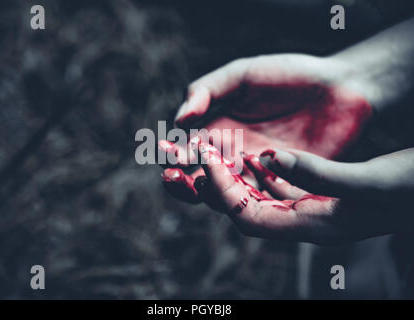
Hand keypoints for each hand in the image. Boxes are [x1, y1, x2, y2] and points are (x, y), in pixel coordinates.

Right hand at [160, 53, 371, 202]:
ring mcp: (256, 173)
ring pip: (224, 194)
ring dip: (209, 192)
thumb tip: (179, 119)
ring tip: (203, 182)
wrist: (340, 88)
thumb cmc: (288, 76)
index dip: (171, 155)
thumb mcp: (242, 75)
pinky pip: (258, 198)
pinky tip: (243, 182)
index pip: (184, 150)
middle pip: (197, 179)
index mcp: (215, 130)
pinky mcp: (280, 185)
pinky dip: (246, 194)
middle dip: (181, 182)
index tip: (166, 151)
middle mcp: (231, 156)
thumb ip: (208, 90)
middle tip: (175, 177)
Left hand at [187, 142, 413, 244]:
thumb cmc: (411, 189)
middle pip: (245, 209)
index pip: (248, 215)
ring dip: (237, 176)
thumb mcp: (369, 181)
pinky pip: (279, 188)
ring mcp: (311, 211)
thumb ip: (319, 174)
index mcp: (313, 226)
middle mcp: (306, 223)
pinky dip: (263, 172)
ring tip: (218, 151)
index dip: (223, 189)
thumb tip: (269, 158)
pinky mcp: (319, 197)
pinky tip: (255, 154)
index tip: (208, 158)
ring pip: (259, 197)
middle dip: (219, 183)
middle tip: (201, 154)